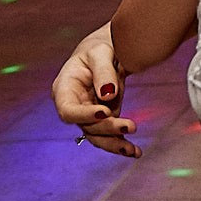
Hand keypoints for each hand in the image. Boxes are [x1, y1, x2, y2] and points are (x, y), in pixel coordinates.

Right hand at [51, 23, 140, 157]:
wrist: (111, 50)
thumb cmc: (101, 48)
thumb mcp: (101, 52)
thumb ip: (103, 71)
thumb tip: (108, 95)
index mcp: (64, 88)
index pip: (68, 109)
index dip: (83, 115)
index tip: (105, 112)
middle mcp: (73, 106)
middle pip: (86, 125)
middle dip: (108, 128)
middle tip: (131, 126)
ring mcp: (87, 115)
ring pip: (97, 136)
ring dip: (114, 144)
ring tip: (134, 151)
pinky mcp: (103, 119)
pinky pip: (109, 136)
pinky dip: (121, 144)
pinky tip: (136, 152)